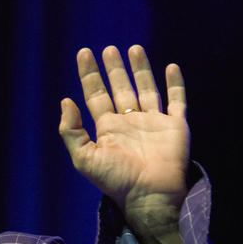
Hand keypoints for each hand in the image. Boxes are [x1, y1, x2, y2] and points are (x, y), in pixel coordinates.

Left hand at [59, 45, 189, 232]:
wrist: (149, 195)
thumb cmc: (116, 180)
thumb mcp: (84, 158)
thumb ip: (71, 131)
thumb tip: (65, 101)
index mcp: (108, 128)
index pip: (96, 96)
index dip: (89, 75)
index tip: (83, 53)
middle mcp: (129, 122)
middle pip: (120, 88)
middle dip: (113, 69)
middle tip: (108, 49)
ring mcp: (153, 122)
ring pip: (146, 88)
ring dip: (140, 69)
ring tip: (133, 48)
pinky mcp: (175, 126)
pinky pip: (176, 100)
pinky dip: (175, 83)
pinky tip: (170, 66)